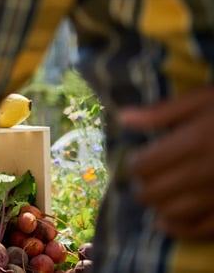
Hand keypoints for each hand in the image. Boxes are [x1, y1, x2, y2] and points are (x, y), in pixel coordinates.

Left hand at [120, 86, 213, 239]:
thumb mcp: (202, 100)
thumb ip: (162, 112)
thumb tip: (123, 118)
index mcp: (194, 143)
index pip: (145, 165)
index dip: (135, 164)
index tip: (138, 160)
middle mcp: (205, 173)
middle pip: (154, 192)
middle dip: (143, 186)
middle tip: (146, 179)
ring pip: (172, 213)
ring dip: (157, 206)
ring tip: (156, 196)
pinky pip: (201, 229)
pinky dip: (180, 229)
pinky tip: (166, 222)